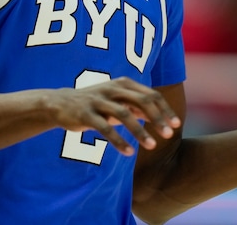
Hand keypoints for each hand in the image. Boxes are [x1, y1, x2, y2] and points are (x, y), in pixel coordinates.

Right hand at [47, 77, 181, 155]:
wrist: (60, 103)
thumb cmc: (94, 103)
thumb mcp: (116, 101)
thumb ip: (136, 106)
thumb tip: (158, 115)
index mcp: (123, 84)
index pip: (150, 95)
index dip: (165, 109)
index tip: (176, 124)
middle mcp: (112, 88)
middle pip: (141, 101)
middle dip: (157, 118)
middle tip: (169, 134)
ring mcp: (98, 100)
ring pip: (124, 114)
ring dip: (140, 131)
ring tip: (152, 146)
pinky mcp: (86, 114)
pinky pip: (105, 128)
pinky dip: (118, 140)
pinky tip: (128, 152)